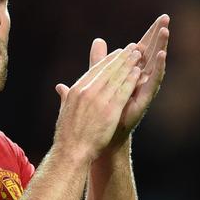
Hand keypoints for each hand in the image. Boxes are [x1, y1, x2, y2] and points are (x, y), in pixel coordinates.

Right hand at [54, 44, 142, 162]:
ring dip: (129, 64)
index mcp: (76, 91)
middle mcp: (86, 92)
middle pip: (107, 70)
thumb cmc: (67, 135)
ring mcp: (98, 100)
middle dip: (121, 57)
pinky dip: (131, 80)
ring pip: (117, 77)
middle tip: (132, 48)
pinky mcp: (110, 110)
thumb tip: (60, 87)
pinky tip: (139, 73)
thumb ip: (65, 97)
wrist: (71, 151)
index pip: (94, 71)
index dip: (107, 60)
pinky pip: (123, 91)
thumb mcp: (64, 111)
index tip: (116, 53)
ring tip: (139, 55)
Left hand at [89, 15, 169, 148]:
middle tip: (166, 18)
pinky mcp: (143, 99)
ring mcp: (143, 89)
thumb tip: (97, 41)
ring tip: (165, 31)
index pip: (142, 49)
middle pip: (151, 53)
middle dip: (158, 36)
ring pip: (154, 64)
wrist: (99, 136)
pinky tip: (161, 55)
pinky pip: (152, 81)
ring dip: (161, 47)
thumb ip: (98, 60)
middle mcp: (140, 79)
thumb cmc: (99, 110)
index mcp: (130, 73)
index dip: (149, 34)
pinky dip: (158, 68)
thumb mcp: (98, 79)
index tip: (159, 17)